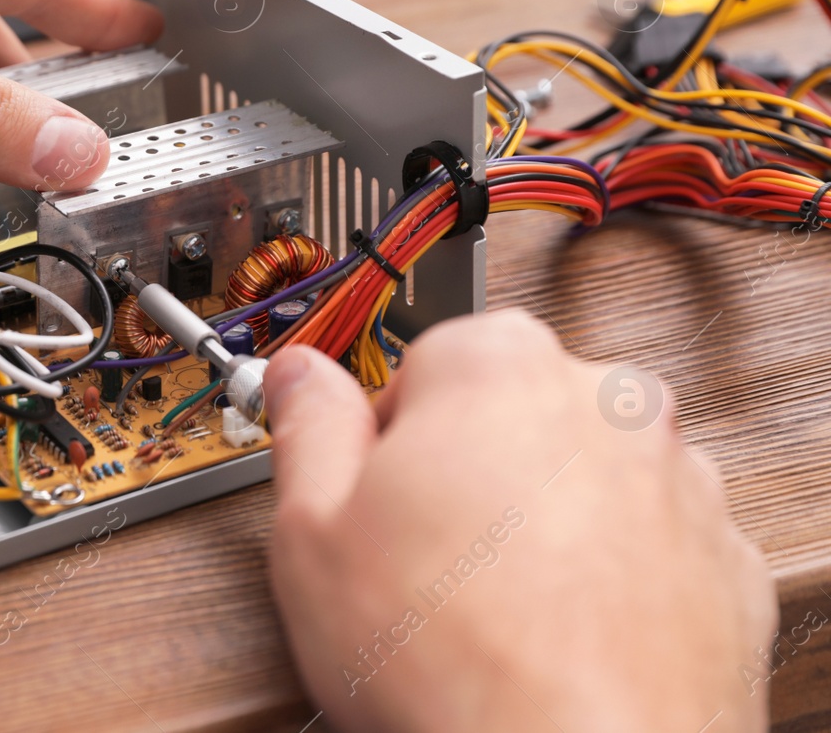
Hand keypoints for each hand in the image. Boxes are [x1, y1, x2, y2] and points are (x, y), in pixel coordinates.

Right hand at [262, 310, 775, 731]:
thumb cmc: (457, 663)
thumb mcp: (314, 531)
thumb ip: (308, 425)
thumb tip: (300, 376)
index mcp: (497, 364)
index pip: (421, 359)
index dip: (383, 438)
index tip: (370, 492)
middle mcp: (603, 402)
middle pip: (506, 410)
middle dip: (464, 469)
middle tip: (418, 558)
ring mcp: (675, 480)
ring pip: (577, 475)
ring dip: (536, 520)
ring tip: (486, 611)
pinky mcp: (722, 561)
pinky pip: (643, 544)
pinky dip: (603, 575)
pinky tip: (550, 633)